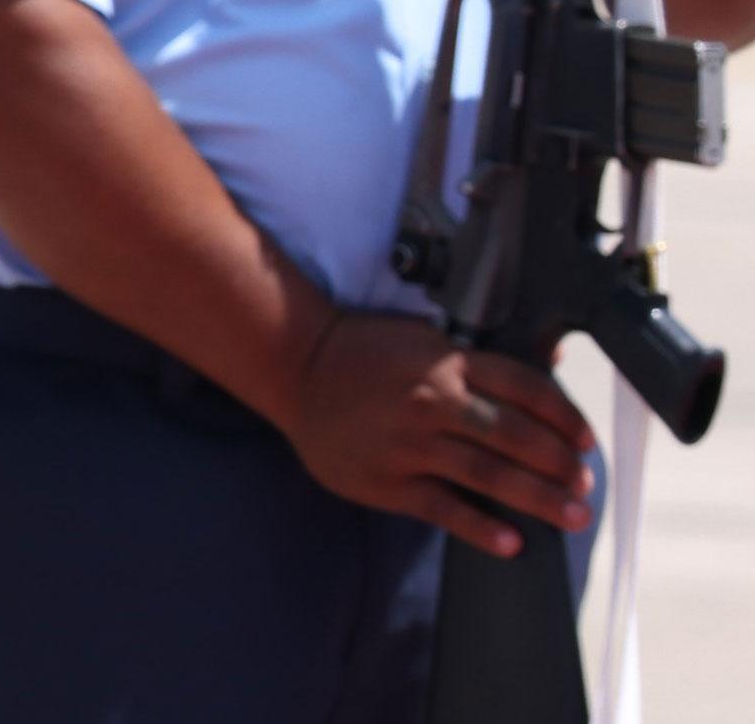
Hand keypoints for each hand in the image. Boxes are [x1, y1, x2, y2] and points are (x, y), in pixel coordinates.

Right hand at [279, 310, 593, 556]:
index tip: (585, 440)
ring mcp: (408, 442)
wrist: (294, 367)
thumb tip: (551, 362)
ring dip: (539, 499)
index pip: (525, 388)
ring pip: (488, 474)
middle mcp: (433, 400)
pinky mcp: (385, 479)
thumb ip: (482, 357)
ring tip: (572, 516)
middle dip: (561, 465)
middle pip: (516, 436)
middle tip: (585, 486)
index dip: (565, 416)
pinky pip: (443, 508)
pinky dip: (480, 527)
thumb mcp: (423, 337)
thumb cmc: (362, 352)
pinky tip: (511, 541)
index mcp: (447, 362)